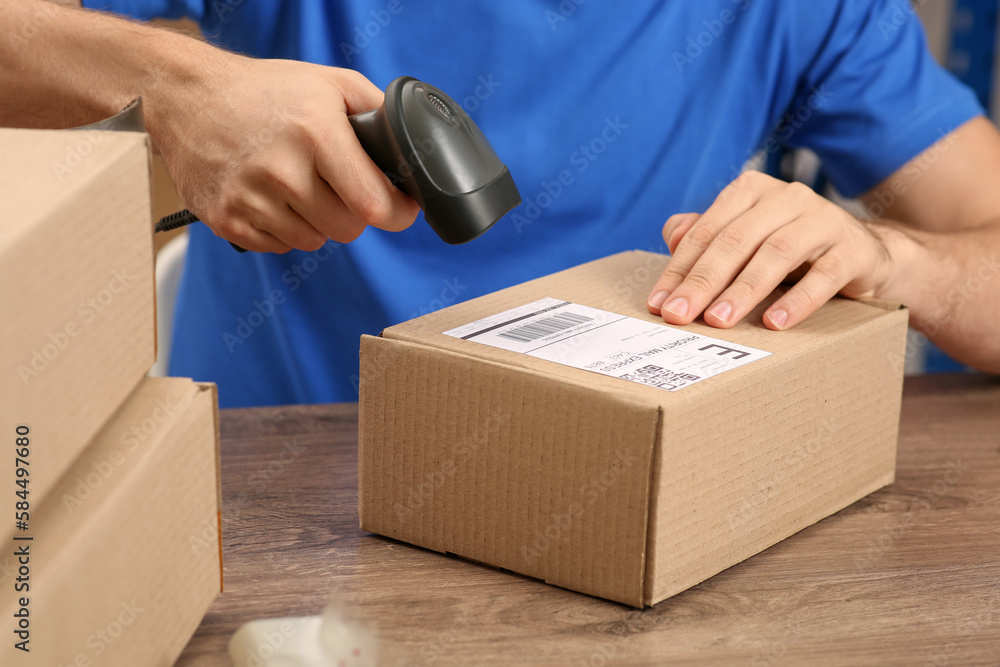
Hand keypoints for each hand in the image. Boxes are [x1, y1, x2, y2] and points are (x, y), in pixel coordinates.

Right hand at [147, 53, 418, 252]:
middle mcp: (283, 171)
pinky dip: (285, 229)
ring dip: (318, 221)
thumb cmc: (263, 91)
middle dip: (354, 212)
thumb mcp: (330, 84)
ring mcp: (251, 200)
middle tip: (341, 187)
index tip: (402, 207)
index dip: (397, 212)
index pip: (374, 205)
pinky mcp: (227, 220)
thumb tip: (410, 148)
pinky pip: (280, 246)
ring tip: (300, 185)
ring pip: (314, 241)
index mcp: (316, 135)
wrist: (185, 96)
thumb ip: (378, 113)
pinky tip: (273, 196)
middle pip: (348, 229)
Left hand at [646, 171, 892, 329]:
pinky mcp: (853, 248)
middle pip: (735, 241)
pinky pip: (824, 275)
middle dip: (703, 281)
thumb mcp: (745, 240)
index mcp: (751, 191)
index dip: (679, 269)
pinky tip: (775, 323)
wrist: (863, 254)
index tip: (659, 305)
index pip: (706, 231)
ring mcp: (823, 219)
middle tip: (679, 316)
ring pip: (776, 254)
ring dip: (743, 290)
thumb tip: (672, 236)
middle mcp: (787, 197)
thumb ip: (707, 235)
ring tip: (719, 320)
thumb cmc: (790, 249)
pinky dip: (798, 300)